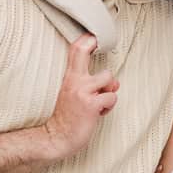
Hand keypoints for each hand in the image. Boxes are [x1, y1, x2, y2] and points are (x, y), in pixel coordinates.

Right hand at [46, 35, 117, 158]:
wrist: (57, 138)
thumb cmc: (68, 117)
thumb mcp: (75, 95)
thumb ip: (94, 86)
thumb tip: (115, 82)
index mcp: (69, 77)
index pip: (75, 51)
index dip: (86, 39)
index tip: (94, 34)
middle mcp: (75, 81)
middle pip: (83, 51)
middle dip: (93, 43)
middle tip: (98, 45)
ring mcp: (83, 91)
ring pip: (109, 78)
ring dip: (109, 91)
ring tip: (99, 103)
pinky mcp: (90, 104)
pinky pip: (111, 98)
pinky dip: (108, 107)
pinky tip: (98, 114)